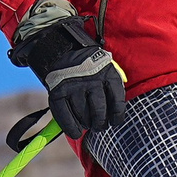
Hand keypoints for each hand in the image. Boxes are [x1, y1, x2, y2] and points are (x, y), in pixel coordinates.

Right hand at [10, 5, 125, 138]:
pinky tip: (75, 132)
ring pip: (83, 115)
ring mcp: (74, 86)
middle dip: (100, 123)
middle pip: (99, 111)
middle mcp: (92, 80)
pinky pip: (65, 116)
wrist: (59, 44)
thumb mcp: (102, 67)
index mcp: (107, 73)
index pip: (117, 101)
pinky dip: (71, 127)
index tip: (114, 122)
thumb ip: (109, 86)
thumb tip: (114, 114)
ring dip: (86, 124)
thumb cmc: (85, 62)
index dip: (117, 116)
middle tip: (98, 125)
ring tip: (86, 124)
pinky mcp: (58, 91)